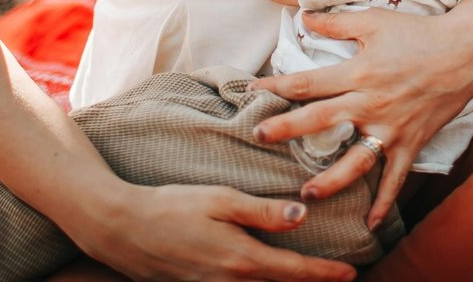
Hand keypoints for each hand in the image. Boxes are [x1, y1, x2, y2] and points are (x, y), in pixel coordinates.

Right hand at [73, 183, 357, 281]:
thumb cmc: (172, 206)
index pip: (294, 271)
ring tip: (306, 278)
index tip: (351, 274)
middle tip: (339, 279)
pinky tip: (263, 277)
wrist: (121, 228)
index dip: (325, 274)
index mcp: (241, 259)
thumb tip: (303, 215)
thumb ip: (263, 211)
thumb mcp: (221, 200)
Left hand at [249, 8, 472, 229]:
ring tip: (307, 193)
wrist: (465, 51)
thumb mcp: (374, 22)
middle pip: (322, 119)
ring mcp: (392, 127)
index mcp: (359, 72)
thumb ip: (336, 22)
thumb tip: (303, 17)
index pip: (309, 82)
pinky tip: (370, 223)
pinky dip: (385, 202)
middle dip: (288, 128)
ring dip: (331, 178)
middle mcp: (372, 103)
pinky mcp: (411, 142)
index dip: (277, 86)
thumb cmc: (419, 33)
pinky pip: (395, 177)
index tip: (252, 91)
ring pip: (357, 159)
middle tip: (260, 137)